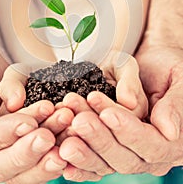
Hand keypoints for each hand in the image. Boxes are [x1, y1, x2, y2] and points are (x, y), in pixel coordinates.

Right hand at [0, 102, 67, 182]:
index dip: (3, 135)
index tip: (27, 122)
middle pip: (1, 166)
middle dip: (28, 151)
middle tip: (49, 135)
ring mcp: (0, 156)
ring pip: (24, 167)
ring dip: (48, 151)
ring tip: (66, 126)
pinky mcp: (21, 151)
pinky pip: (39, 158)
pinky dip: (57, 149)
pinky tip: (72, 136)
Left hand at [62, 46, 182, 178]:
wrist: (153, 66)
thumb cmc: (167, 68)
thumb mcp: (177, 78)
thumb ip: (174, 104)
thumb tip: (169, 130)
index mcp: (172, 140)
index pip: (150, 143)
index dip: (128, 130)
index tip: (107, 113)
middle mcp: (151, 154)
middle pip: (124, 158)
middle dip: (100, 138)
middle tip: (79, 120)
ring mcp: (129, 155)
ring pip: (105, 161)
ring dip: (84, 147)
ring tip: (66, 125)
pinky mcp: (111, 150)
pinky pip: (94, 163)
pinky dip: (78, 162)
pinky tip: (60, 155)